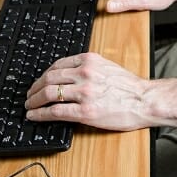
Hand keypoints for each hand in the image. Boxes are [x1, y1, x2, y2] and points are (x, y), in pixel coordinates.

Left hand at [25, 53, 152, 130]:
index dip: (44, 75)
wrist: (146, 101)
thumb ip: (88, 69)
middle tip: (30, 95)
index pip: (57, 65)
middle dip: (35, 88)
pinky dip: (40, 114)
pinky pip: (55, 111)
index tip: (40, 81)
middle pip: (49, 78)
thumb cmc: (131, 88)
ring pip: (49, 94)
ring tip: (29, 106)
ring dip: (34, 101)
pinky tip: (34, 116)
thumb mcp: (108, 67)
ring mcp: (84, 92)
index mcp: (90, 60)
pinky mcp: (85, 111)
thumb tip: (68, 78)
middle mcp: (85, 73)